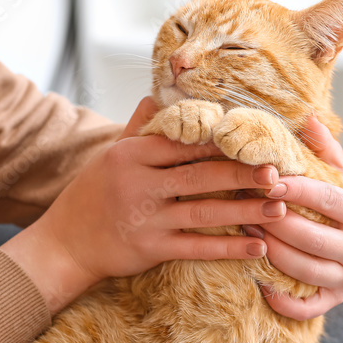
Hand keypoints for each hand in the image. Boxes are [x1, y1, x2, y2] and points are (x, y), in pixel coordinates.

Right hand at [3, 97, 287, 313]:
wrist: (63, 245)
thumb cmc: (91, 196)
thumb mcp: (109, 156)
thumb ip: (138, 128)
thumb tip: (156, 94)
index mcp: (132, 154)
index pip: (185, 143)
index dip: (222, 142)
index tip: (256, 140)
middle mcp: (140, 183)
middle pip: (201, 175)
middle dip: (243, 174)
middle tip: (279, 172)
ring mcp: (146, 218)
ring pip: (205, 212)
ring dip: (246, 211)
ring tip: (280, 208)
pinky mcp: (150, 248)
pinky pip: (197, 248)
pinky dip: (229, 248)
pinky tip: (257, 246)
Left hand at [246, 116, 342, 320]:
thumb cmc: (335, 202)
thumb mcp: (335, 174)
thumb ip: (323, 147)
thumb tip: (307, 114)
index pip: (329, 200)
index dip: (296, 190)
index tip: (266, 179)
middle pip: (312, 238)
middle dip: (275, 222)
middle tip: (244, 207)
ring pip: (304, 271)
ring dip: (270, 252)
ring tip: (246, 232)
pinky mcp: (334, 302)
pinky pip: (305, 307)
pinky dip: (280, 297)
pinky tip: (257, 278)